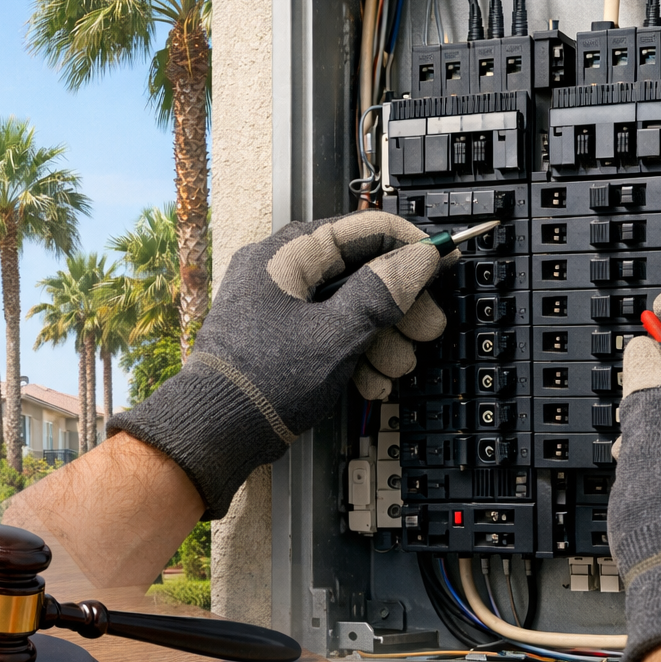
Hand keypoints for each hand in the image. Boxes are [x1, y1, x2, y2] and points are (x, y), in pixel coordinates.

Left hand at [109, 212, 446, 517]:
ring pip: (347, 306)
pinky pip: (327, 330)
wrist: (215, 432)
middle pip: (359, 271)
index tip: (445, 260)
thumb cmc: (262, 381)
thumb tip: (418, 260)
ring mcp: (276, 303)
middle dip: (398, 307)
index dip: (411, 245)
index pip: (363, 229)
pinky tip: (371, 383)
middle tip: (427, 331)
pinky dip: (353, 353)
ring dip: (380, 338)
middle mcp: (279, 270)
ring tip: (396, 368)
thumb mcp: (337, 334)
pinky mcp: (278, 335)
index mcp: (286, 253)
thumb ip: (382, 293)